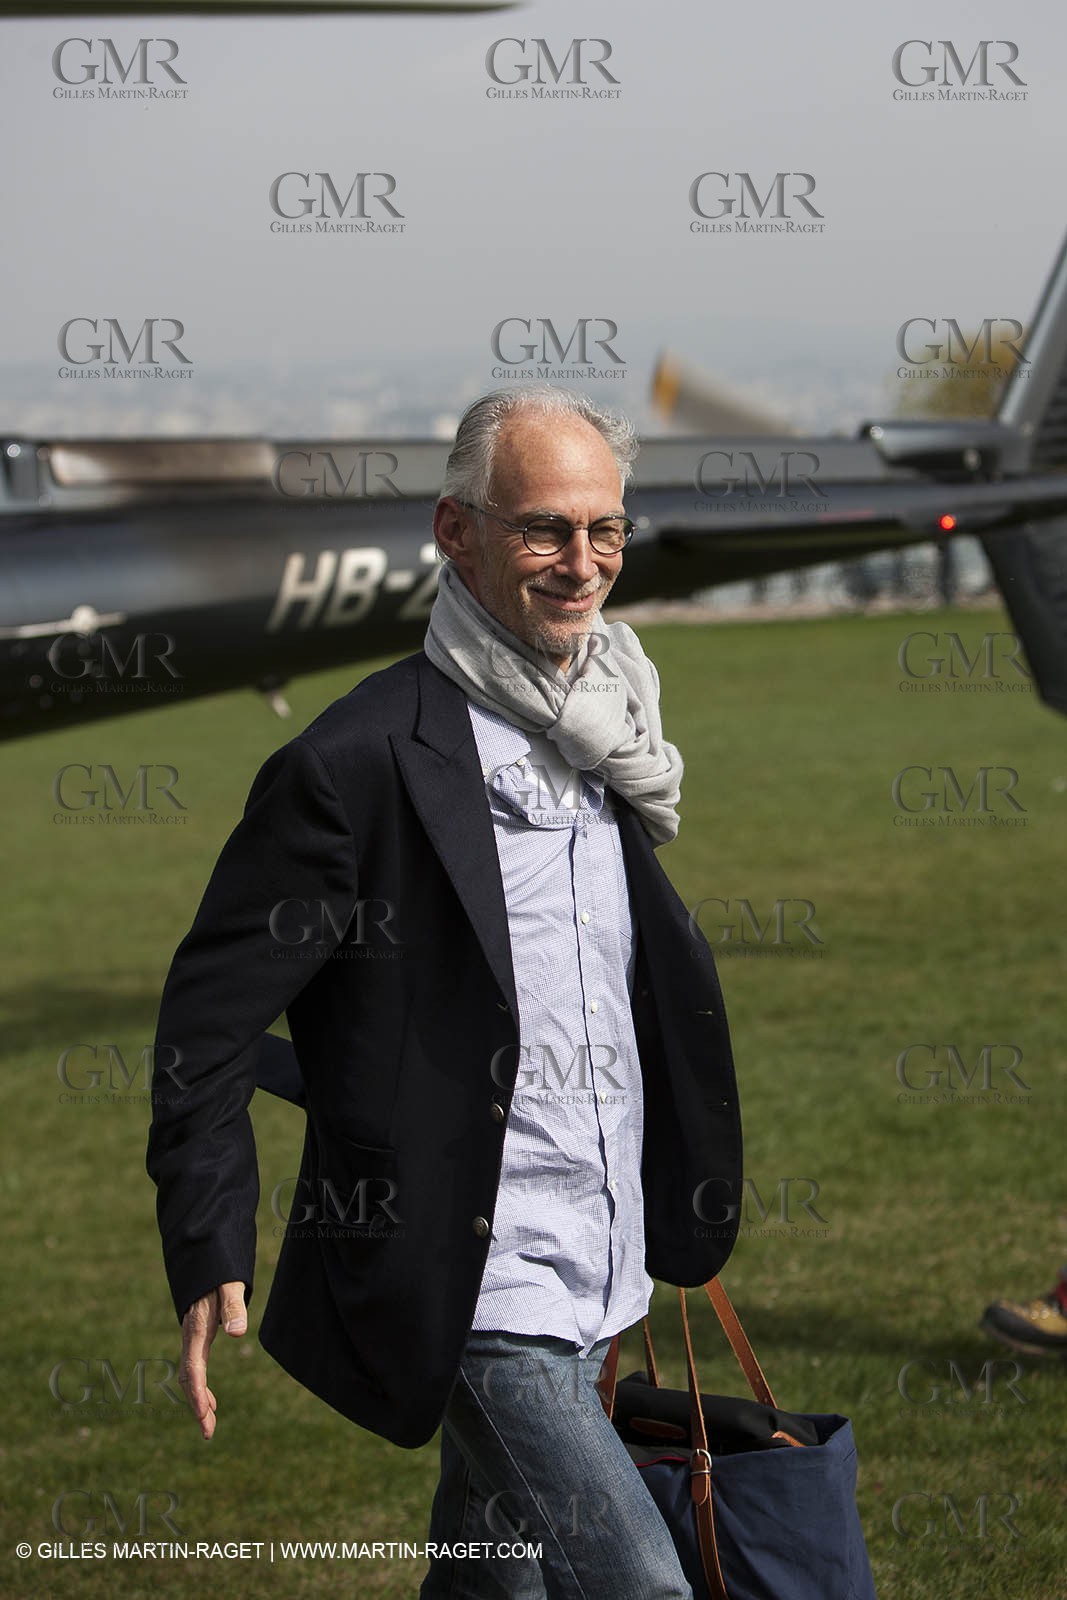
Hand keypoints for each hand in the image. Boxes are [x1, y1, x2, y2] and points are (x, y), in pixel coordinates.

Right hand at [178, 1281, 246, 1439]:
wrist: (204, 1256)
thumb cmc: (219, 1271)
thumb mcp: (229, 1286)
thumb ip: (233, 1306)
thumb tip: (238, 1333)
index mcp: (196, 1329)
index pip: (194, 1368)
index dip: (198, 1393)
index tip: (205, 1415)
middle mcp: (190, 1337)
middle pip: (189, 1378)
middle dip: (197, 1406)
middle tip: (209, 1433)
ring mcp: (191, 1338)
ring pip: (190, 1376)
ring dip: (199, 1401)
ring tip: (209, 1425)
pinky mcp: (197, 1338)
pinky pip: (194, 1369)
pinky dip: (200, 1388)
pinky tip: (211, 1402)